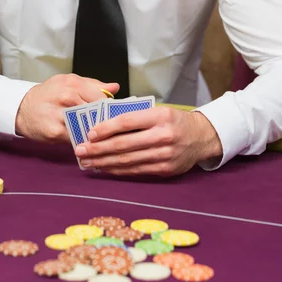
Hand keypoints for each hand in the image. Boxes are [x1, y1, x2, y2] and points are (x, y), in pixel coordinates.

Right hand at [15, 73, 118, 142]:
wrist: (22, 108)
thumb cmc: (48, 94)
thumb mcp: (68, 82)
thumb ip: (93, 85)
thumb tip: (115, 87)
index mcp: (72, 83)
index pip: (100, 97)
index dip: (108, 108)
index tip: (112, 114)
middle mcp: (66, 97)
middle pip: (95, 112)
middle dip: (103, 120)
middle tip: (108, 127)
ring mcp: (60, 115)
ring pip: (87, 126)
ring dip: (94, 132)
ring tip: (98, 134)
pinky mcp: (55, 132)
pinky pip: (76, 138)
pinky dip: (83, 140)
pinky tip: (85, 140)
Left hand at [74, 107, 222, 176]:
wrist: (201, 137)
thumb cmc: (173, 121)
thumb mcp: (158, 110)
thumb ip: (135, 116)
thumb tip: (104, 124)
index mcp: (160, 116)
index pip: (127, 122)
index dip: (106, 128)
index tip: (89, 133)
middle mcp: (163, 136)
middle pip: (124, 144)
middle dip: (98, 148)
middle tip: (80, 150)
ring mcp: (165, 155)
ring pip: (128, 160)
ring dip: (104, 162)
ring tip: (88, 161)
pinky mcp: (165, 170)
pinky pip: (136, 170)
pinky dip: (118, 170)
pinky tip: (105, 168)